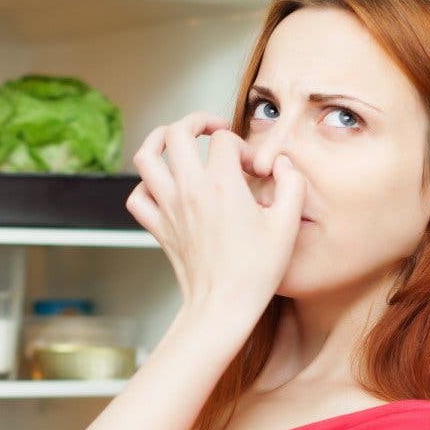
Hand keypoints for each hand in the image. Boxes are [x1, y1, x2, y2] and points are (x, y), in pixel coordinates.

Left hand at [126, 111, 306, 316]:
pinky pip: (137, 195)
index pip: (224, 141)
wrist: (222, 306)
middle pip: (177, 132)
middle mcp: (189, 191)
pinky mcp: (158, 227)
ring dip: (158, 140)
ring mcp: (168, 208)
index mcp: (222, 185)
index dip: (243, 147)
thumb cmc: (255, 271)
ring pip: (145, 156)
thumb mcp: (287, 226)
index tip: (255, 169)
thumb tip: (282, 165)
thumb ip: (291, 185)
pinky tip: (163, 186)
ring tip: (175, 139)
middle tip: (212, 130)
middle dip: (196, 122)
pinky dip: (146, 184)